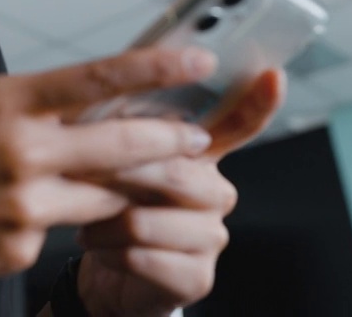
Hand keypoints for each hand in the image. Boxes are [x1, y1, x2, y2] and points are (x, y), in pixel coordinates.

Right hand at [0, 47, 221, 301]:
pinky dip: (64, 219)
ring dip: (125, 185)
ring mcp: (24, 206)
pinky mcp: (19, 249)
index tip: (197, 62)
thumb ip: (4, 95)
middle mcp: (22, 152)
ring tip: (136, 177)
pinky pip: (63, 229)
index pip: (97, 78)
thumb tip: (48, 96)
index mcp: (4, 103)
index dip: (156, 68)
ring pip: (107, 194)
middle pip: (125, 142)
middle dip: (172, 138)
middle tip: (197, 136)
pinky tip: (36, 212)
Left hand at [74, 69, 285, 315]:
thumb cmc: (113, 207)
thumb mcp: (113, 163)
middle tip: (79, 176)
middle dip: (116, 174)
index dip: (258, 102)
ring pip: (144, 220)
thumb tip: (107, 96)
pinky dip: (106, 252)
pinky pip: (139, 257)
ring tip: (88, 222)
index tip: (272, 75)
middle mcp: (217, 193)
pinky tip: (102, 249)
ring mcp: (212, 237)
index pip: (239, 124)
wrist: (110, 273)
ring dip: (101, 221)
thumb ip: (121, 131)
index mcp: (202, 157)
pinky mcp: (196, 276)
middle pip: (172, 172)